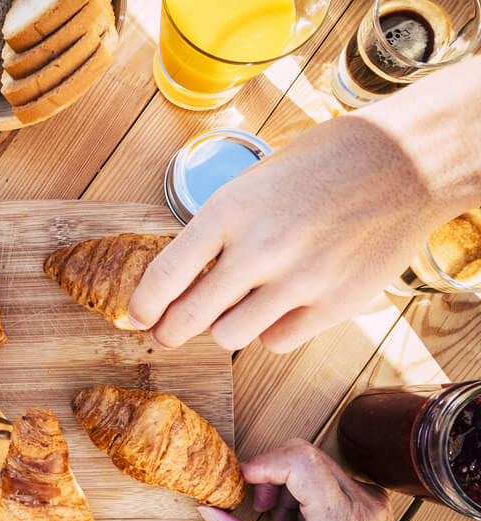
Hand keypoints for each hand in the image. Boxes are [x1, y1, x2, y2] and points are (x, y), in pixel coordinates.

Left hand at [127, 114, 458, 352]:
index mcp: (229, 210)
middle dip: (169, 332)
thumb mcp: (250, 184)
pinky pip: (276, 342)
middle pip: (189, 318)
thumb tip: (181, 281)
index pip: (165, 276)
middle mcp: (259, 251)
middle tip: (165, 334)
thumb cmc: (319, 166)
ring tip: (232, 309)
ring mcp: (299, 282)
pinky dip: (269, 331)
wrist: (402, 161)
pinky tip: (278, 307)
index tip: (135, 317)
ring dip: (223, 328)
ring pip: (229, 338)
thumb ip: (215, 233)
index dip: (143, 306)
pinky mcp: (334, 305)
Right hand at [197, 439, 427, 520]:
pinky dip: (304, 493)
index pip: (299, 461)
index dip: (264, 463)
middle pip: (303, 454)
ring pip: (313, 463)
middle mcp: (361, 500)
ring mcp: (370, 495)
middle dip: (271, 474)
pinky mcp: (371, 496)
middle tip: (260, 508)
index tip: (244, 481)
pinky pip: (327, 475)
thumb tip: (209, 512)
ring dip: (286, 486)